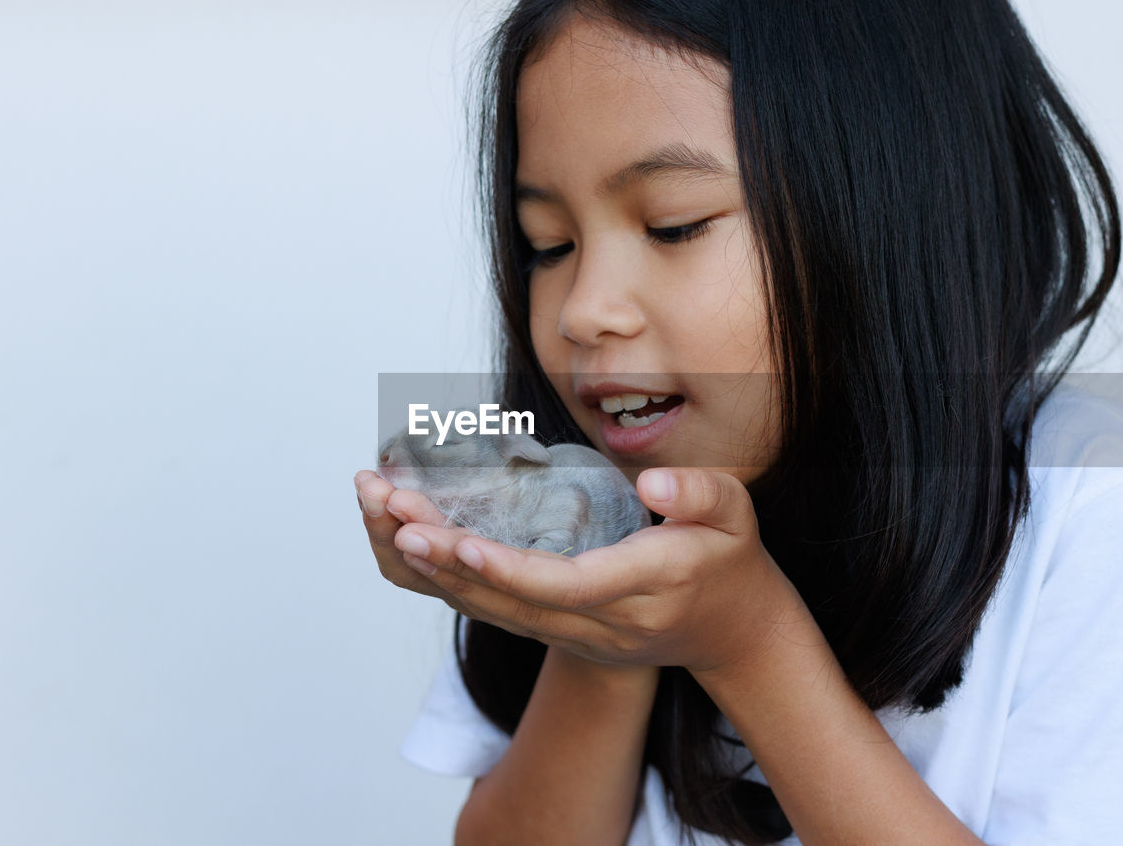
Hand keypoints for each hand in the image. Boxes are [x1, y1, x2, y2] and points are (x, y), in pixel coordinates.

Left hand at [386, 467, 805, 674]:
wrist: (734, 634)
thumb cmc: (729, 560)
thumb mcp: (735, 515)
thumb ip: (700, 495)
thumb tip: (656, 484)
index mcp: (645, 588)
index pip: (567, 586)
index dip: (508, 569)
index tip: (457, 542)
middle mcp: (605, 624)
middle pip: (513, 601)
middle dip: (448, 561)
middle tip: (393, 515)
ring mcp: (580, 638)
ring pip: (496, 613)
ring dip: (437, 571)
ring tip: (386, 521)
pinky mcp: (561, 635)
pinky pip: (497, 613)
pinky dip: (451, 583)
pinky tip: (412, 548)